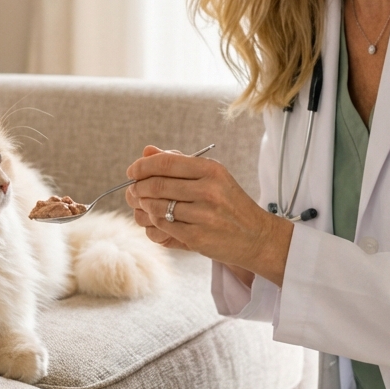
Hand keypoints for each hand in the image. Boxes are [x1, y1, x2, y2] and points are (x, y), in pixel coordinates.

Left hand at [125, 146, 292, 286]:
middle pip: (156, 185)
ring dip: (144, 206)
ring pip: (155, 207)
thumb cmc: (229, 204)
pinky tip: (158, 220)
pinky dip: (154, 222)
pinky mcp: (196, 237)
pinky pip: (162, 226)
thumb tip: (147, 151)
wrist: (256, 237)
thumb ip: (179, 162)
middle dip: (138, 187)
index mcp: (211, 170)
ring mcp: (203, 215)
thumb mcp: (212, 177)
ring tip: (145, 205)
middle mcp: (208, 190)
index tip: (132, 171)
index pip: (165, 162)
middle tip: (134, 190)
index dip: (142, 166)